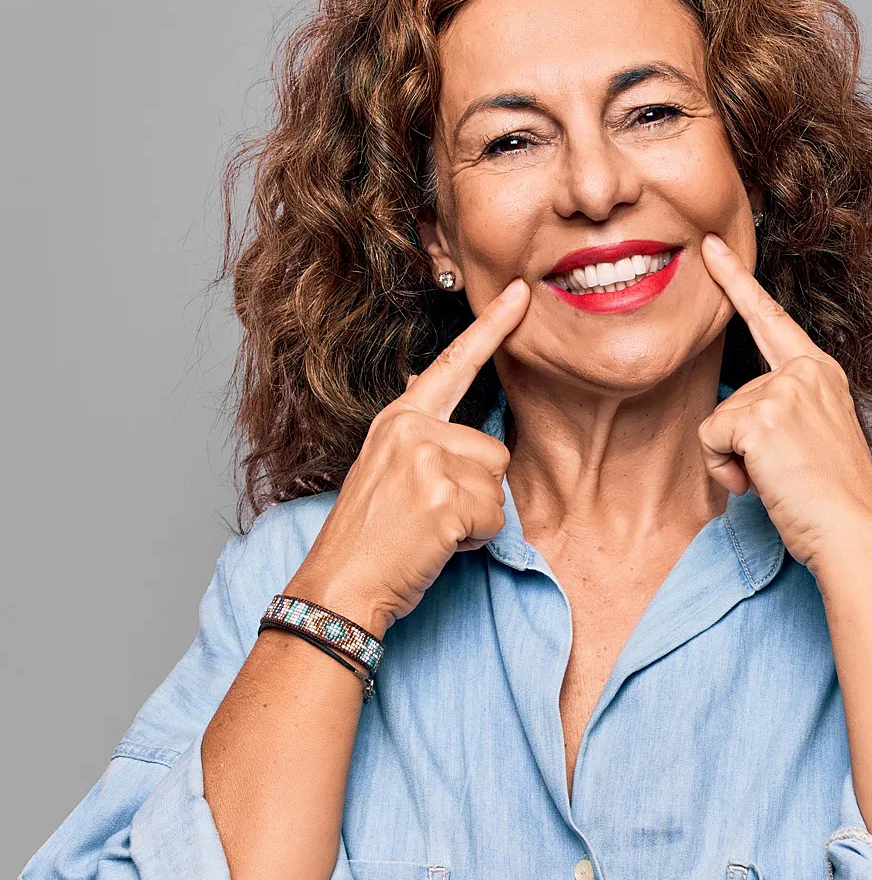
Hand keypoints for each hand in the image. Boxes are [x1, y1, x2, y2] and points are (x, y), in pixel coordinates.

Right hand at [288, 277, 530, 635]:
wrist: (340, 586)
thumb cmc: (369, 536)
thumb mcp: (381, 464)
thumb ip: (414, 427)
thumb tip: (426, 376)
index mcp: (398, 419)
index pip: (453, 365)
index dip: (492, 329)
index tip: (523, 294)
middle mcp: (412, 430)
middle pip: (494, 450)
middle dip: (478, 492)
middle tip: (431, 517)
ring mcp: (428, 461)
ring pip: (498, 486)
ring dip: (477, 518)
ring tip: (431, 531)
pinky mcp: (445, 497)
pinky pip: (494, 518)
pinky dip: (475, 541)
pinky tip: (437, 545)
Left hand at [698, 232, 871, 570]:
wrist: (854, 532)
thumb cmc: (832, 499)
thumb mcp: (813, 438)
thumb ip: (782, 412)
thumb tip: (736, 427)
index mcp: (820, 373)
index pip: (770, 318)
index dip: (737, 281)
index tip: (712, 247)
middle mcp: (804, 372)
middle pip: (730, 397)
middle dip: (740, 443)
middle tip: (783, 473)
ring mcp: (784, 390)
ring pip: (717, 420)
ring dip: (733, 460)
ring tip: (777, 480)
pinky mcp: (761, 416)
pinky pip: (711, 438)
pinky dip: (724, 469)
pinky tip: (760, 483)